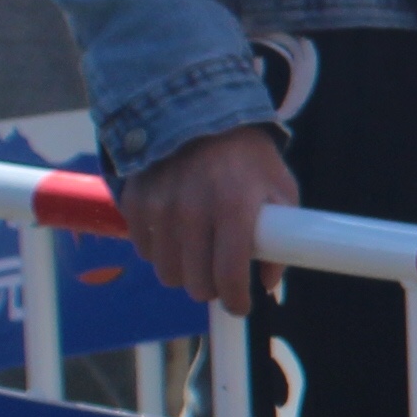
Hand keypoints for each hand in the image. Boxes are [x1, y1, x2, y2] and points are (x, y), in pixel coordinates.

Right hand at [118, 122, 295, 312]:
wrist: (199, 110)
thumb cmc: (248, 157)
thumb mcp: (280, 190)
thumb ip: (281, 238)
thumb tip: (268, 283)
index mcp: (234, 207)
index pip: (229, 275)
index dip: (236, 301)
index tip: (240, 306)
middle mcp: (192, 208)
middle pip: (195, 282)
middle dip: (212, 287)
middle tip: (221, 275)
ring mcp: (159, 204)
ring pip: (168, 272)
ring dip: (185, 271)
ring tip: (199, 253)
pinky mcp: (135, 199)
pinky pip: (144, 249)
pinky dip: (160, 249)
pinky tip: (176, 234)